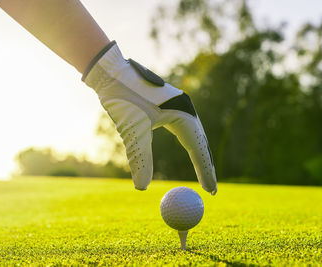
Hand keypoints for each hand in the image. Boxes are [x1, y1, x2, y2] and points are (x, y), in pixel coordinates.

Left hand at [83, 42, 216, 194]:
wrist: (110, 72)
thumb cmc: (122, 98)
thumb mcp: (132, 131)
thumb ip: (139, 159)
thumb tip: (141, 189)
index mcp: (182, 111)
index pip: (198, 147)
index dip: (205, 171)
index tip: (211, 192)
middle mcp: (185, 107)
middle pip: (201, 142)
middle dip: (206, 167)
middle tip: (211, 191)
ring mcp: (179, 105)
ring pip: (194, 136)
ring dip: (199, 157)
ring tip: (205, 177)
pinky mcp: (170, 106)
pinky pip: (184, 130)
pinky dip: (189, 146)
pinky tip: (191, 154)